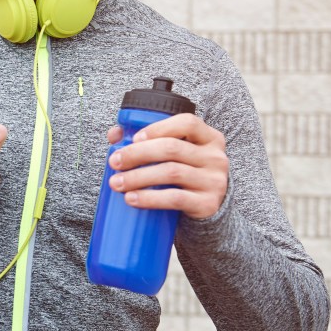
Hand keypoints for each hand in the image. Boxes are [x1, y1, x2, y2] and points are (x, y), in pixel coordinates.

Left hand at [106, 114, 227, 219]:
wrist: (205, 207)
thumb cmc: (183, 173)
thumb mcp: (172, 154)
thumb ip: (144, 140)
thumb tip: (115, 134)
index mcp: (209, 138)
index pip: (187, 123)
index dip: (158, 128)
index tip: (134, 138)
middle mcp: (215, 157)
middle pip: (172, 148)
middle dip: (137, 154)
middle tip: (114, 162)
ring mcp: (214, 181)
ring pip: (171, 172)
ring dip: (137, 177)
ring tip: (117, 183)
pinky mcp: (207, 203)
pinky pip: (175, 198)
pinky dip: (149, 198)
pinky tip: (131, 198)